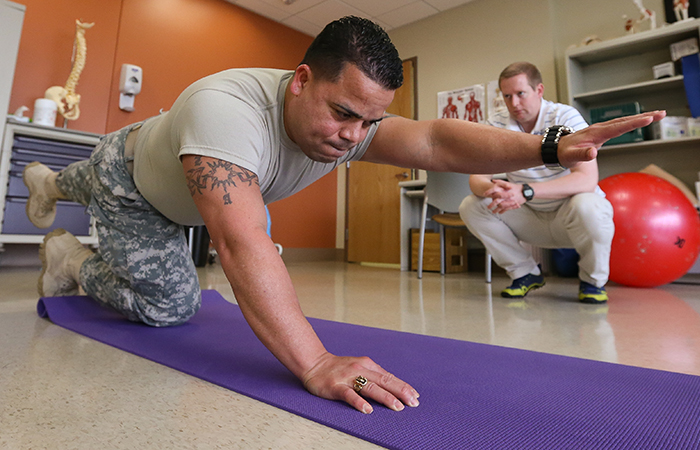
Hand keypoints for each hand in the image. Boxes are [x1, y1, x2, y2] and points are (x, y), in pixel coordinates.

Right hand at [302, 352, 419, 413]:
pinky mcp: (336, 386)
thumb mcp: (359, 367)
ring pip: (370, 387)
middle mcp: (360, 369)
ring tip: (397, 407)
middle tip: (412, 403)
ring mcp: (348, 377)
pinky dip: (359, 402)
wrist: (314, 363)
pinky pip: (349, 395)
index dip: (403, 387)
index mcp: (368, 365)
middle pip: (384, 381)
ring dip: (385, 397)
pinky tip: (367, 409)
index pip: (389, 377)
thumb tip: (394, 387)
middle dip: (400, 392)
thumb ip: (374, 376)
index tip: (415, 396)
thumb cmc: (339, 368)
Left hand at [483, 179, 523, 213]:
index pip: (494, 190)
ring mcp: (509, 200)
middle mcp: (506, 194)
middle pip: (497, 200)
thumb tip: (493, 181)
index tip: (484, 194)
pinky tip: (500, 212)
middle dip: (491, 204)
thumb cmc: (515, 187)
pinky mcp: (513, 204)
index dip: (489, 192)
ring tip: (493, 212)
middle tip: (488, 207)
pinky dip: (502, 211)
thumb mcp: (508, 183)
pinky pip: (506, 209)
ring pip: (501, 206)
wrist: (525, 192)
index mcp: (504, 189)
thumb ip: (500, 182)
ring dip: (496, 210)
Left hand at [557, 110, 665, 166]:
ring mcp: (601, 128)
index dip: (634, 123)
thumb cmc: (563, 154)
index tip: (648, 118)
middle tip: (662, 113)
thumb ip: (582, 155)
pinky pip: (620, 124)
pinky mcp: (601, 131)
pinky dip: (632, 121)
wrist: (555, 148)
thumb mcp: (571, 157)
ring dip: (641, 116)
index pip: (618, 127)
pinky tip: (641, 120)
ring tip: (658, 114)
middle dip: (644, 116)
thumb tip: (593, 152)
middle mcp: (600, 128)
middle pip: (625, 120)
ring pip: (624, 120)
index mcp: (595, 133)